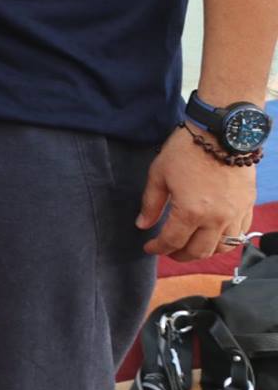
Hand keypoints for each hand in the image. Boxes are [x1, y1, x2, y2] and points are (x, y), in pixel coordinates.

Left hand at [137, 128, 257, 261]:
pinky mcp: (247, 207)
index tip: (148, 247)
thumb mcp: (159, 174)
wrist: (220, 133)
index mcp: (190, 211)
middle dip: (180, 255)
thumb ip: (151, 203)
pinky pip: (239, 235)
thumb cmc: (186, 150)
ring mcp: (235, 215)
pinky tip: (213, 237)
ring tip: (190, 246)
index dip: (158, 248)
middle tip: (168, 251)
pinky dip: (225, 241)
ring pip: (222, 248)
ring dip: (204, 252)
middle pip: (199, 252)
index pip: (172, 241)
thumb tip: (142, 225)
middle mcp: (216, 219)